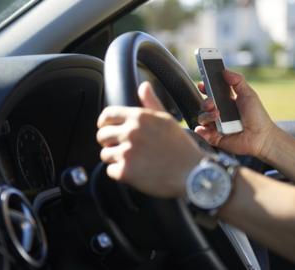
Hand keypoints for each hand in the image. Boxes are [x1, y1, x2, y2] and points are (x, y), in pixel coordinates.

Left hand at [97, 82, 203, 197]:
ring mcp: (127, 152)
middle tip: (120, 147)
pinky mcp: (125, 172)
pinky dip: (120, 173)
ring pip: (105, 154)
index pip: (107, 115)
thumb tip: (144, 86)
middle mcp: (130, 132)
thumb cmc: (181, 148)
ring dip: (114, 158)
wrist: (192, 174)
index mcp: (139, 117)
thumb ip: (151, 103)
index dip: (104, 122)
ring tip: (131, 160)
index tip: (106, 128)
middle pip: (102, 135)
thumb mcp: (167, 120)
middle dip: (109, 142)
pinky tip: (134, 172)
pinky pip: (110, 171)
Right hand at [195, 70, 278, 157]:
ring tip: (217, 115)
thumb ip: (237, 81)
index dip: (205, 87)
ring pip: (202, 118)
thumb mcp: (249, 94)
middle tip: (212, 102)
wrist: (262, 137)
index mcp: (227, 102)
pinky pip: (202, 133)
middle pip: (204, 104)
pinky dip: (201, 131)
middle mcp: (220, 113)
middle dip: (205, 102)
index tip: (203, 84)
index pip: (212, 93)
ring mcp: (216, 126)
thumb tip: (224, 71)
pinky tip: (206, 129)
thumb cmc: (258, 117)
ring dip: (206, 115)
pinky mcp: (214, 137)